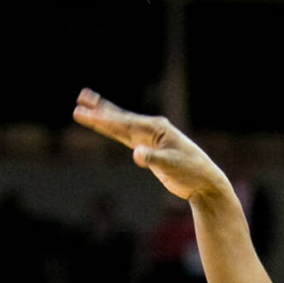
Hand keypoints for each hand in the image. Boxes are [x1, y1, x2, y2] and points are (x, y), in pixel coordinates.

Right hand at [73, 89, 228, 202]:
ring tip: (85, 106)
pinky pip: (125, 137)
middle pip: (120, 119)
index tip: (88, 116)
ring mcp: (149, 138)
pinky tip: (104, 124)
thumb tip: (135, 154)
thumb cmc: (192, 171)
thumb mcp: (173, 166)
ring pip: (121, 125)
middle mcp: (151, 129)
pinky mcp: (148, 149)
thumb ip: (153, 159)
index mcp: (156, 128)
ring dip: (103, 117)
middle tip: (79, 101)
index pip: (126, 123)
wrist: (204, 181)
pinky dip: (114, 130)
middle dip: (100, 112)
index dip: (106, 120)